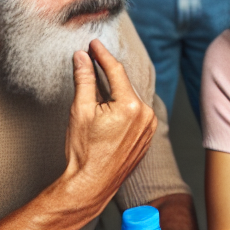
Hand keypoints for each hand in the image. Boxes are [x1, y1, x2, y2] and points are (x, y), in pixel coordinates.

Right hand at [61, 40, 157, 217]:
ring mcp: (149, 127)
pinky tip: (108, 106)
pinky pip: (136, 113)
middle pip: (124, 84)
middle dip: (108, 72)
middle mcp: (146, 114)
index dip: (102, 55)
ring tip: (96, 83)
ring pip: (131, 98)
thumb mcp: (80, 111)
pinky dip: (123, 105)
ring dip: (115, 89)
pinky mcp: (148, 136)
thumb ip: (84, 80)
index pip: (116, 71)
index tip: (93, 45)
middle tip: (91, 58)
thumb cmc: (84, 152)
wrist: (91, 185)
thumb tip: (81, 58)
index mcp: (131, 106)